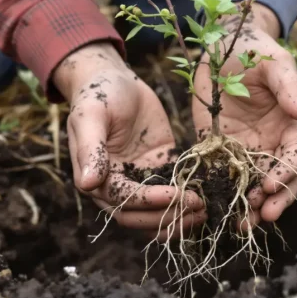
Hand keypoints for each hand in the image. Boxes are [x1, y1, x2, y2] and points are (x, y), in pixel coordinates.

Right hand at [53, 43, 205, 238]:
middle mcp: (116, 185)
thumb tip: (87, 184)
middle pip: (139, 217)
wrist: (116, 78)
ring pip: (156, 214)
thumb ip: (90, 150)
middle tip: (197, 208)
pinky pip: (173, 193)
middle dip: (168, 217)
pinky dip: (187, 202)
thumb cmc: (98, 93)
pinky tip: (209, 198)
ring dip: (178, 219)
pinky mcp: (159, 169)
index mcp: (96, 177)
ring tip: (204, 212)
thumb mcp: (91, 115)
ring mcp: (140, 179)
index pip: (123, 201)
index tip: (175, 195)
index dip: (149, 202)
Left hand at [191, 4, 296, 227]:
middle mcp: (274, 142)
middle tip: (260, 216)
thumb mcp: (272, 63)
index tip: (271, 186)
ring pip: (254, 185)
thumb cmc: (253, 50)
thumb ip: (288, 87)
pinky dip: (220, 195)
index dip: (288, 173)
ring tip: (240, 224)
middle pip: (281, 178)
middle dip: (274, 200)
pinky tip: (213, 210)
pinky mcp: (222, 151)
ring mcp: (249, 149)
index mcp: (293, 123)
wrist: (219, 45)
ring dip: (249, 206)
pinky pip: (224, 176)